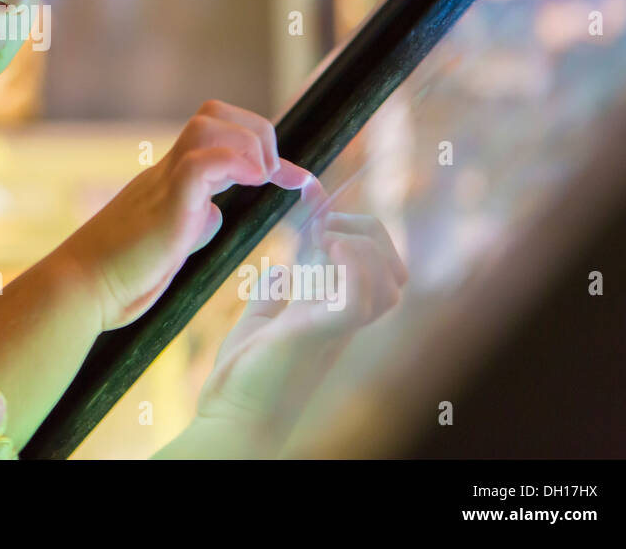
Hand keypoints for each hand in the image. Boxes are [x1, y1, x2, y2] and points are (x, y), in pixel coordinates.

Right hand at [57, 100, 317, 331]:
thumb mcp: (168, 245)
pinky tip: (254, 180)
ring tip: (263, 177)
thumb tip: (213, 215)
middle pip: (212, 114)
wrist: (79, 289)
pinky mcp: (166, 205)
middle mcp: (165, 173)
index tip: (293, 177)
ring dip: (249, 142)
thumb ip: (191, 226)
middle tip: (275, 174)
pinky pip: (201, 162)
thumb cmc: (117, 277)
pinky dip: (234, 161)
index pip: (213, 137)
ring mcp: (164, 185)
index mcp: (167, 181)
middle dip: (257, 132)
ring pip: (207, 124)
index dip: (257, 146)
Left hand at [191, 210, 407, 452]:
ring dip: (360, 245)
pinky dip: (352, 267)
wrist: (230, 417)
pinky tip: (327, 247)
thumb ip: (274, 296)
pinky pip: (358, 300)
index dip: (360, 231)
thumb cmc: (245, 378)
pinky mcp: (317, 335)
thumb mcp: (260, 323)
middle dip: (370, 233)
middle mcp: (344, 322)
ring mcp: (335, 329)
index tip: (318, 207)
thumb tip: (279, 270)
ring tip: (323, 235)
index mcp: (335, 315)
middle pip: (395, 273)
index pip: (378, 269)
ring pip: (388, 284)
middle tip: (324, 224)